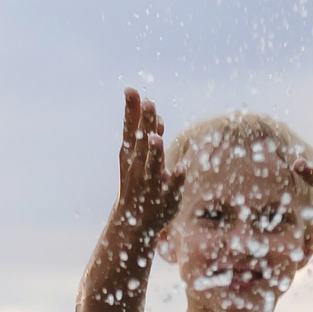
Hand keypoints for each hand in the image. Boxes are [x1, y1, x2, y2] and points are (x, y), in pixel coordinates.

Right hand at [112, 88, 184, 253]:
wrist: (133, 222)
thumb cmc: (136, 183)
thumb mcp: (136, 157)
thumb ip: (146, 132)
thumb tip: (153, 109)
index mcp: (129, 155)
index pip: (129, 128)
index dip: (130, 110)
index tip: (130, 89)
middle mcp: (137, 167)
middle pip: (142, 142)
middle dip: (146, 123)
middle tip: (150, 103)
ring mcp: (150, 182)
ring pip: (153, 165)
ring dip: (155, 151)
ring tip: (156, 137)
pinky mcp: (165, 196)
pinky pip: (172, 186)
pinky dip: (176, 178)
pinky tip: (182, 170)